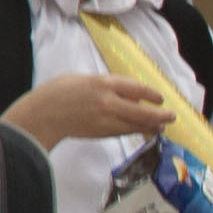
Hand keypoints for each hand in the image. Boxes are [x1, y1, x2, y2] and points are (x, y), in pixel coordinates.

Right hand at [7, 70, 179, 149]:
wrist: (41, 115)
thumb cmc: (57, 92)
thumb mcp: (82, 79)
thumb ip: (105, 85)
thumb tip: (126, 96)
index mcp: (104, 83)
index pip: (137, 88)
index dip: (152, 94)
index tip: (159, 98)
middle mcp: (109, 102)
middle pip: (144, 112)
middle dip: (161, 115)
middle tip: (171, 116)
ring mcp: (106, 120)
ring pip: (137, 125)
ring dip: (152, 126)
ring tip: (161, 126)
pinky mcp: (102, 133)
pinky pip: (125, 131)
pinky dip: (135, 130)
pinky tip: (141, 129)